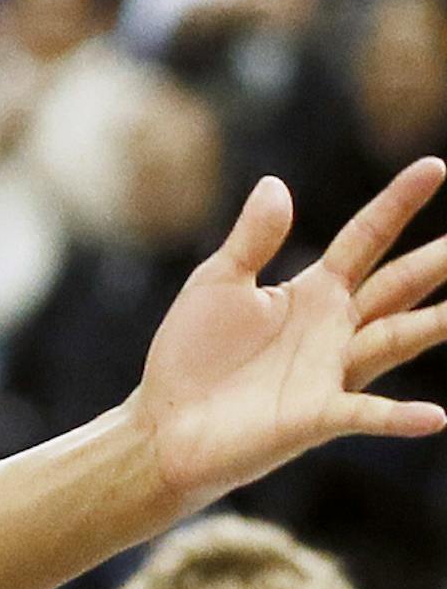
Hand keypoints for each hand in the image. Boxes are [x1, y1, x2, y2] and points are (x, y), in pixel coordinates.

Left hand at [130, 159, 446, 513]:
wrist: (168, 422)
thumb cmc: (194, 352)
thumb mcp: (219, 280)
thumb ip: (254, 237)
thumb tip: (278, 183)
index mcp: (312, 291)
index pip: (366, 237)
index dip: (399, 203)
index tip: (435, 166)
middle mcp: (334, 329)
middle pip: (397, 285)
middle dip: (436, 261)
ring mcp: (331, 373)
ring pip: (396, 340)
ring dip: (437, 325)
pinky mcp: (315, 416)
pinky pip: (364, 413)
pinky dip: (399, 416)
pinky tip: (435, 415)